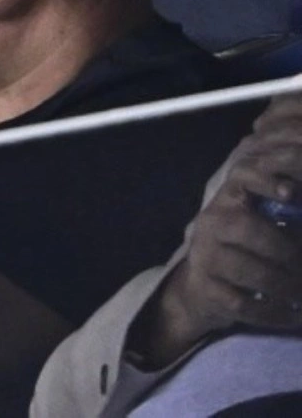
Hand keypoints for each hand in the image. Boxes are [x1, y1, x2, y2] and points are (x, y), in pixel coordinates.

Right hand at [138, 95, 301, 364]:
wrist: (201, 288)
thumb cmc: (245, 245)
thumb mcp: (261, 214)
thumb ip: (282, 194)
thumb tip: (299, 189)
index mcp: (230, 198)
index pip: (244, 177)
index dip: (269, 181)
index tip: (292, 194)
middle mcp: (212, 223)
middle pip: (251, 231)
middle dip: (290, 252)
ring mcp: (206, 258)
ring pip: (253, 273)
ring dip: (289, 288)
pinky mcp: (208, 291)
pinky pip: (245, 305)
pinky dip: (276, 314)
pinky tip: (294, 316)